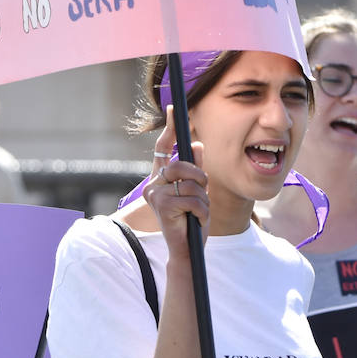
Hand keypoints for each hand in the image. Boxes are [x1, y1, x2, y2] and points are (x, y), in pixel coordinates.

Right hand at [141, 109, 207, 254]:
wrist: (187, 249)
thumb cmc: (191, 220)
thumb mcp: (198, 192)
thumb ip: (197, 170)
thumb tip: (198, 144)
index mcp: (160, 179)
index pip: (162, 149)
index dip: (169, 129)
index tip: (174, 108)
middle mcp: (153, 184)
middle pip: (182, 165)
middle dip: (200, 178)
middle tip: (202, 192)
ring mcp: (155, 195)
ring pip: (191, 183)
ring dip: (203, 200)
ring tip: (197, 212)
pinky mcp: (162, 206)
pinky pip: (193, 199)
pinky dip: (202, 211)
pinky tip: (196, 221)